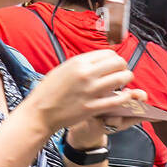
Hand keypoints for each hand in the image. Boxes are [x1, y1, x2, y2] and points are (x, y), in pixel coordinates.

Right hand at [24, 50, 142, 133]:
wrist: (40, 112)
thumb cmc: (48, 92)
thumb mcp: (63, 69)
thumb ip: (81, 64)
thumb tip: (99, 61)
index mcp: (78, 62)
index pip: (109, 54)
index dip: (115, 59)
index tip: (114, 66)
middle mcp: (86, 74)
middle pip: (119, 63)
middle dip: (123, 68)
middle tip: (121, 73)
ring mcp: (90, 91)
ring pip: (122, 78)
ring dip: (126, 80)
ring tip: (123, 84)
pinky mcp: (93, 107)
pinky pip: (118, 99)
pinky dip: (125, 97)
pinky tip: (123, 97)